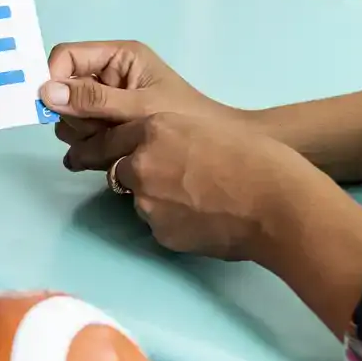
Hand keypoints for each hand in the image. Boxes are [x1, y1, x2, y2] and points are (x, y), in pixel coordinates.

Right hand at [39, 40, 245, 165]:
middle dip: (75, 114)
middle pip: (63, 91)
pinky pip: (77, 139)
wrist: (211, 154)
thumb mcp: (138, 106)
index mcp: (116, 58)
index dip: (54, 77)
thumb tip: (46, 92)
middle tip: (102, 127)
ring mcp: (103, 106)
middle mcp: (106, 78)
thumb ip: (93, 100)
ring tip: (111, 143)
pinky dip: (85, 151)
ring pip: (67, 118)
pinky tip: (102, 160)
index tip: (52, 105)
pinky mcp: (104, 131)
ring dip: (81, 135)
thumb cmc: (183, 118)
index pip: (66, 57)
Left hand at [70, 111, 327, 261]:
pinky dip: (174, 223)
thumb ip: (172, 139)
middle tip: (144, 181)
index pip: (112, 138)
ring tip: (199, 201)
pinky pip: (159, 225)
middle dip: (125, 175)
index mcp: (155, 129)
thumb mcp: (204, 131)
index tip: (85, 153)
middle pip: (117, 170)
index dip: (104, 147)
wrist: (276, 202)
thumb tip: (158, 155)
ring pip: (140, 199)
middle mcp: (142, 162)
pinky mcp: (159, 231)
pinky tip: (204, 220)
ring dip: (158, 200)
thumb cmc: (254, 160)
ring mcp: (147, 200)